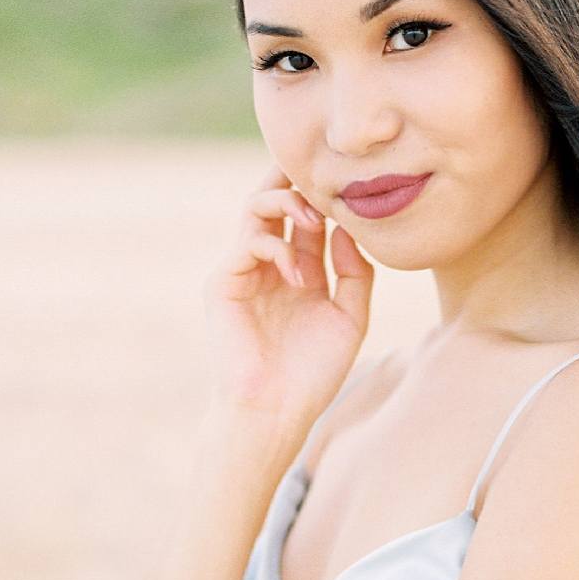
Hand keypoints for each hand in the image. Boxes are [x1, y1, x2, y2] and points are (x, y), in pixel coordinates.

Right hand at [205, 165, 373, 426]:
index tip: (350, 177)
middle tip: (322, 169)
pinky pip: (247, 243)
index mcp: (299, 270)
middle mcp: (269, 264)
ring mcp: (244, 270)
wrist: (276, 410)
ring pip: (255, 207)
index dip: (323, 193)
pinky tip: (299, 276)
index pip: (307, 216)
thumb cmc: (312, 373)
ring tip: (315, 220)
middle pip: (275, 199)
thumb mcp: (349, 319)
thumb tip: (347, 230)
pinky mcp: (223, 282)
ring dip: (286, 201)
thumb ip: (355, 274)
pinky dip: (276, 247)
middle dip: (296, 177)